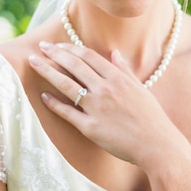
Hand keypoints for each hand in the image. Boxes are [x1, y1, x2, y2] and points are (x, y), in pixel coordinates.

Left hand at [28, 42, 180, 167]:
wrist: (157, 145)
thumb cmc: (151, 117)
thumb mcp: (140, 88)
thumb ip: (124, 70)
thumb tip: (114, 53)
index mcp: (117, 78)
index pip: (88, 56)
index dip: (70, 48)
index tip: (57, 45)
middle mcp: (105, 89)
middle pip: (74, 66)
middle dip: (54, 54)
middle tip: (40, 46)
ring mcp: (97, 108)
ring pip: (66, 85)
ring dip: (48, 71)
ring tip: (33, 63)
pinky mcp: (90, 128)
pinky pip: (68, 113)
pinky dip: (54, 104)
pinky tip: (43, 96)